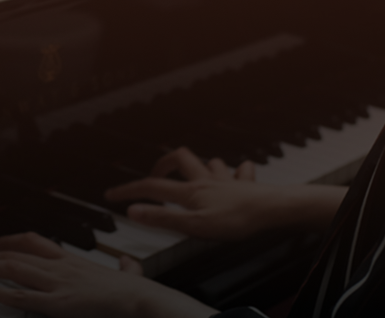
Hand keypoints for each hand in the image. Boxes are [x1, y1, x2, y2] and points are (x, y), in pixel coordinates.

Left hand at [0, 232, 214, 317]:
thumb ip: (124, 270)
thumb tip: (127, 266)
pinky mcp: (57, 303)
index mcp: (74, 260)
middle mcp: (61, 267)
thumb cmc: (138, 293)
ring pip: (11, 268)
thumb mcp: (128, 274)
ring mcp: (57, 283)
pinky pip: (19, 295)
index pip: (34, 242)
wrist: (143, 300)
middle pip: (14, 253)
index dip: (9, 241)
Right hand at [106, 147, 345, 240]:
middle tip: (155, 176)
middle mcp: (207, 180)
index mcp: (191, 191)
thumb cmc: (237, 219)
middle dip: (163, 164)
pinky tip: (236, 176)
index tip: (111, 195)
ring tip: (193, 176)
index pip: (152, 187)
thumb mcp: (194, 226)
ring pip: (209, 162)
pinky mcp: (245, 184)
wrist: (273, 210)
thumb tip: (133, 210)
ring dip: (199, 166)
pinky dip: (234, 172)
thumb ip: (162, 218)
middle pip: (180, 159)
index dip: (129, 191)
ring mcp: (227, 180)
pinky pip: (240, 170)